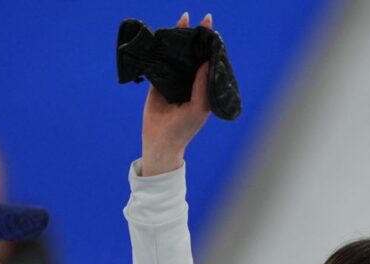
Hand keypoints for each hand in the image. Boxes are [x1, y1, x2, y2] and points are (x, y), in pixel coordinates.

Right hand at [140, 12, 212, 176]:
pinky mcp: (158, 80)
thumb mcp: (198, 109)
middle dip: (196, 36)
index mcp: (203, 86)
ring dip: (179, 38)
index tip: (212, 26)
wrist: (161, 140)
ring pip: (177, 54)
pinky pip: (159, 61)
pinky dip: (160, 48)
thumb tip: (207, 61)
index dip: (210, 44)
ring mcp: (174, 79)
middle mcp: (190, 80)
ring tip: (183, 20)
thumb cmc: (185, 128)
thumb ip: (202, 86)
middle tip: (200, 17)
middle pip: (193, 53)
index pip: (208, 61)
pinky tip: (162, 35)